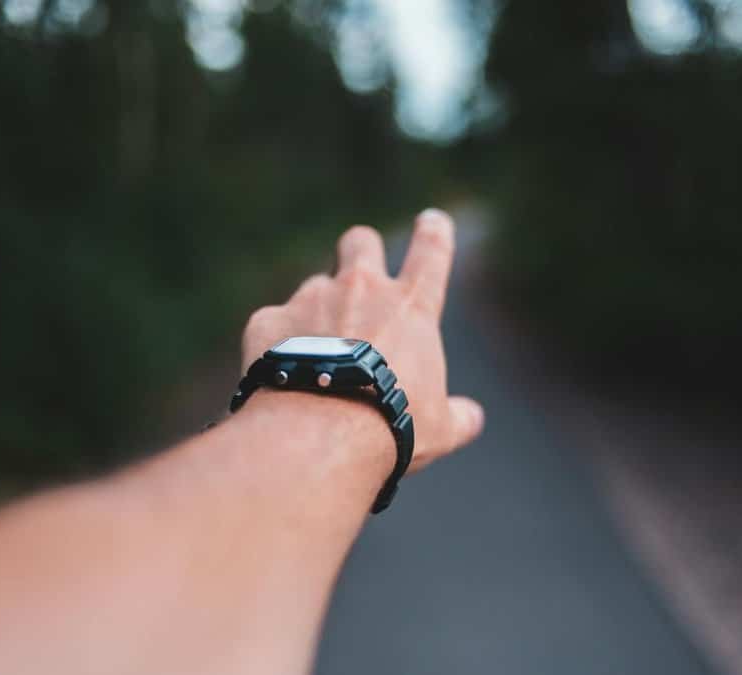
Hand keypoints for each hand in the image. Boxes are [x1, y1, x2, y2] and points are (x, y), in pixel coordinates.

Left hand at [241, 208, 484, 470]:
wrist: (320, 436)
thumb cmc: (390, 428)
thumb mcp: (439, 428)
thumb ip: (459, 416)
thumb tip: (472, 417)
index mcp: (410, 307)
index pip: (432, 251)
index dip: (434, 232)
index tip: (432, 222)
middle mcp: (361, 288)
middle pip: (360, 240)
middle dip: (360, 251)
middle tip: (359, 281)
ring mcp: (311, 299)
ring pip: (315, 286)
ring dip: (318, 311)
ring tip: (316, 357)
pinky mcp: (269, 320)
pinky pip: (274, 324)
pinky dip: (277, 345)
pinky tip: (281, 377)